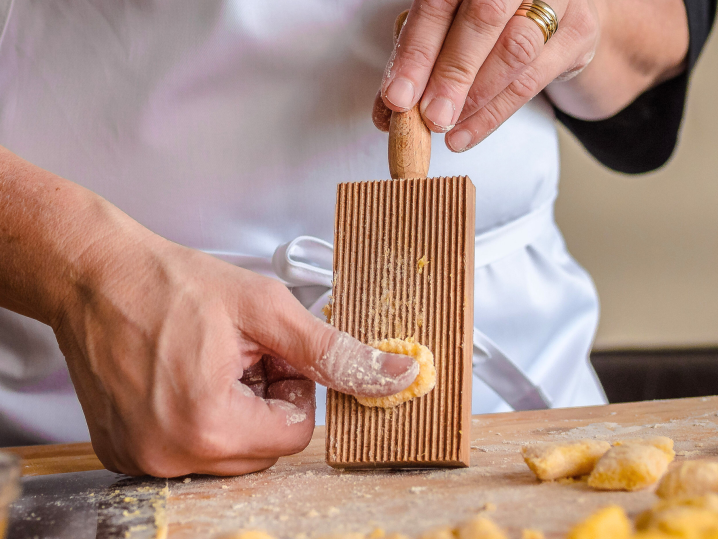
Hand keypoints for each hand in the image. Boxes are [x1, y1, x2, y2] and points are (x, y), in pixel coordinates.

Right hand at [53, 226, 417, 476]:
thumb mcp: (266, 309)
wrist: (94, 274)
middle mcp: (169, 456)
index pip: (296, 435)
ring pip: (229, 452)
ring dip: (234, 409)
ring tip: (207, 359)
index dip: (293, 387)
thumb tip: (398, 378)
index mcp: (209, 425)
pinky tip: (180, 374)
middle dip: (265, 400)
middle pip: (262, 448)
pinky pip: (189, 449)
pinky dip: (199, 417)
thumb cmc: (169, 284)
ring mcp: (141, 459)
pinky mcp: (123, 452)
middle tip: (239, 352)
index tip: (270, 353)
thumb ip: (335, 353)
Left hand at [372, 0, 598, 150]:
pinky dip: (493, 114)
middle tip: (430, 117)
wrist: (555, 17)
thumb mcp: (447, 29)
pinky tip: (466, 133)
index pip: (439, 4)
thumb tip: (387, 112)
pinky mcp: (578, 32)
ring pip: (514, 51)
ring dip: (474, 98)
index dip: (416, 52)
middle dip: (451, 75)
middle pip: (483, 19)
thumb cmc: (489, 24)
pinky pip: (532, 80)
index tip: (397, 97)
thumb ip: (419, 61)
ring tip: (445, 129)